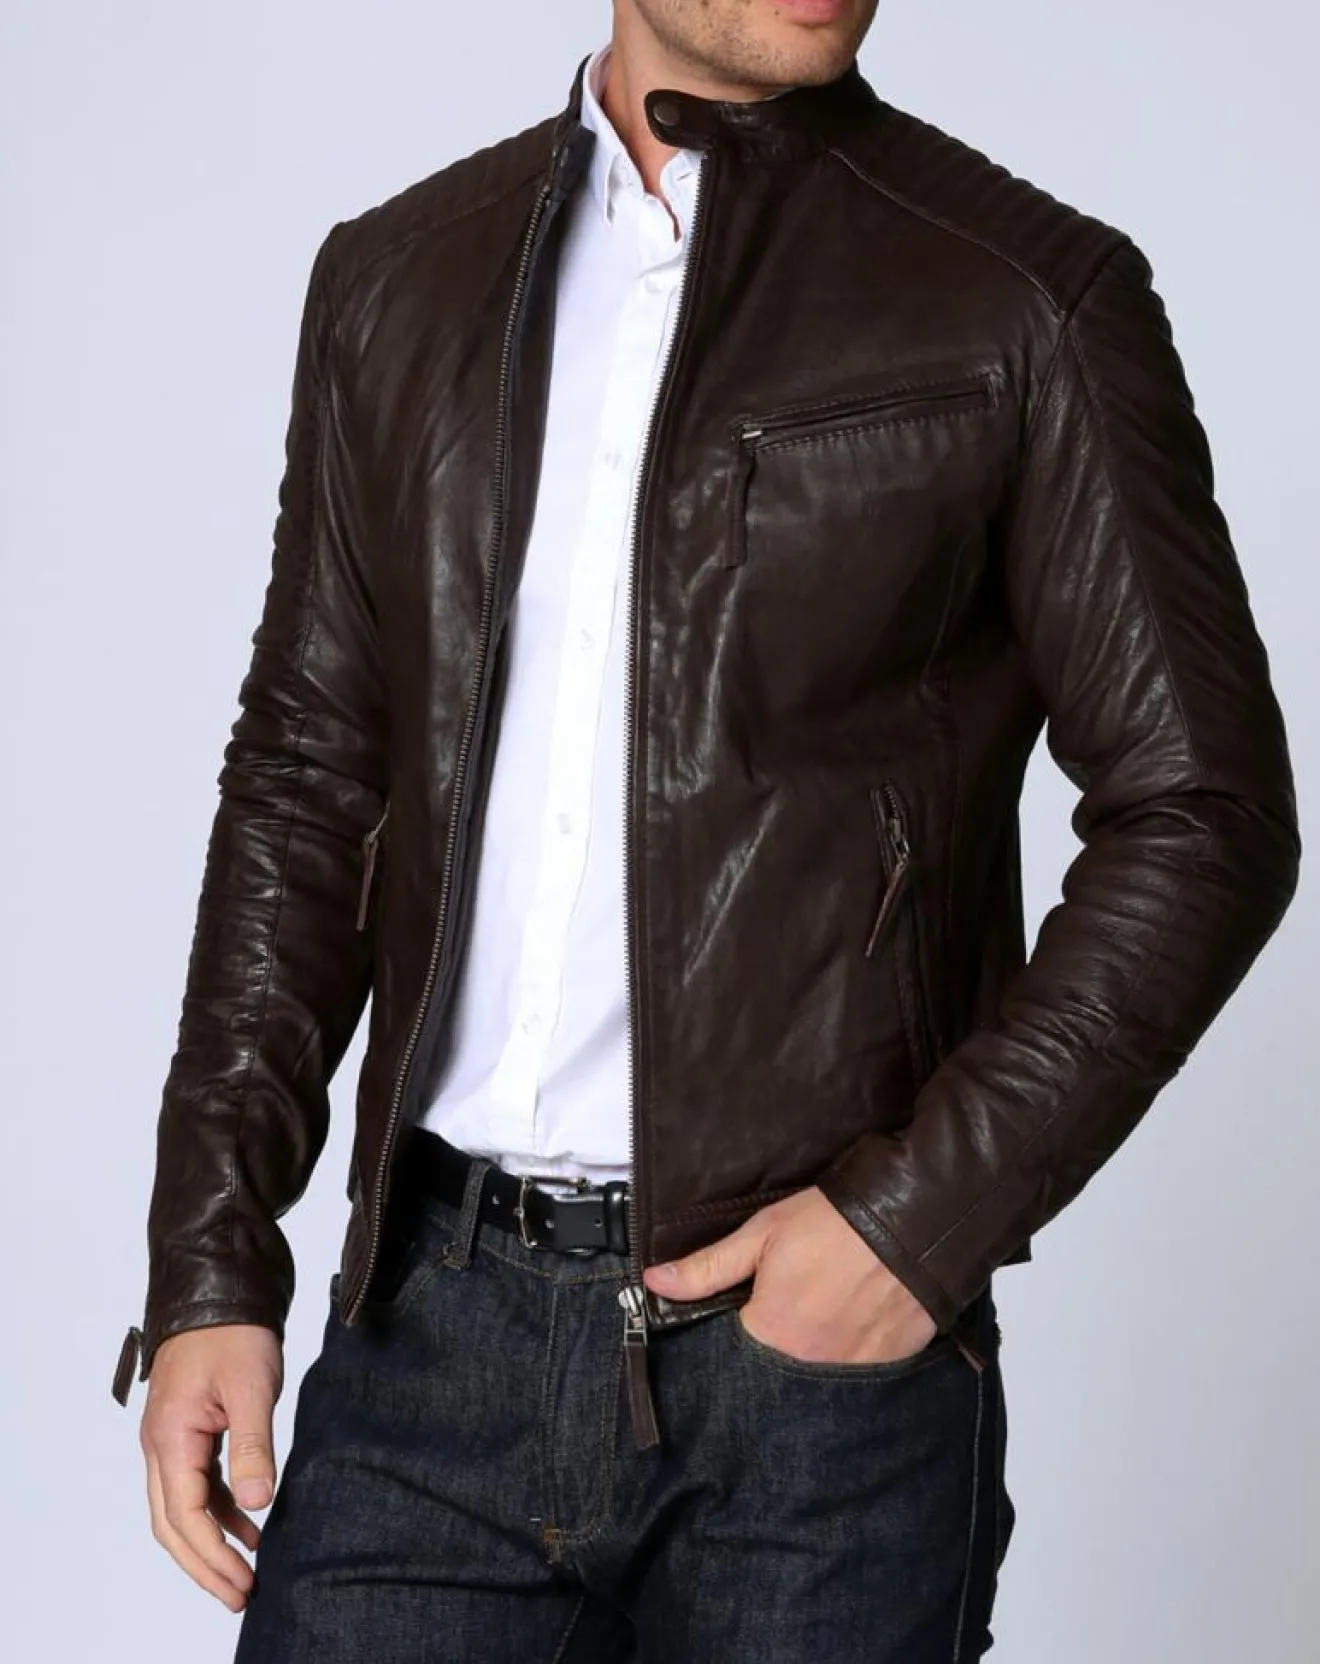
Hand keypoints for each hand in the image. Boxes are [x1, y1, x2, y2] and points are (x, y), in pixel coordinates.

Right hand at [139, 1324, 283, 1610]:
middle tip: (239, 1595)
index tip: (241, 1584)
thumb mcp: (251, 1387)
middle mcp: (162, 1444)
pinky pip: (197, 1481)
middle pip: (174, 1523)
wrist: (218, 1287)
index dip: (212, 1557)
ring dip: (212, 1540)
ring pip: (184, 1506)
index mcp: (171, 1438)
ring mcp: (172, 1437)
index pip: (186, 1517)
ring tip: (247, 1570)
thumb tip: (256, 1504)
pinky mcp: (189, 1427)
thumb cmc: (233, 1331)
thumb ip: (252, 1446)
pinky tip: (248, 1522)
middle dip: (204, 1564)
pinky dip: (220, 1507)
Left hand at [641, 1186, 937, 1364]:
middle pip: (777, 1373)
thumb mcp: (763, 1233)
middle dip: (775, 1349)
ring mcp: (854, 1370)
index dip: (735, 1336)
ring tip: (823, 1314)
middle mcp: (811, 1364)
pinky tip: (853, 1322)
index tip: (742, 1317)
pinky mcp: (891, 1365)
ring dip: (813, 1353)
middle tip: (790, 1310)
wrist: (917, 1217)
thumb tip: (655, 1282)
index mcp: (774, 1333)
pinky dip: (851, 1354)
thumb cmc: (837, 1221)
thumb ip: (707, 1267)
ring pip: (818, 1377)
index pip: (733, 1359)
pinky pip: (858, 1373)